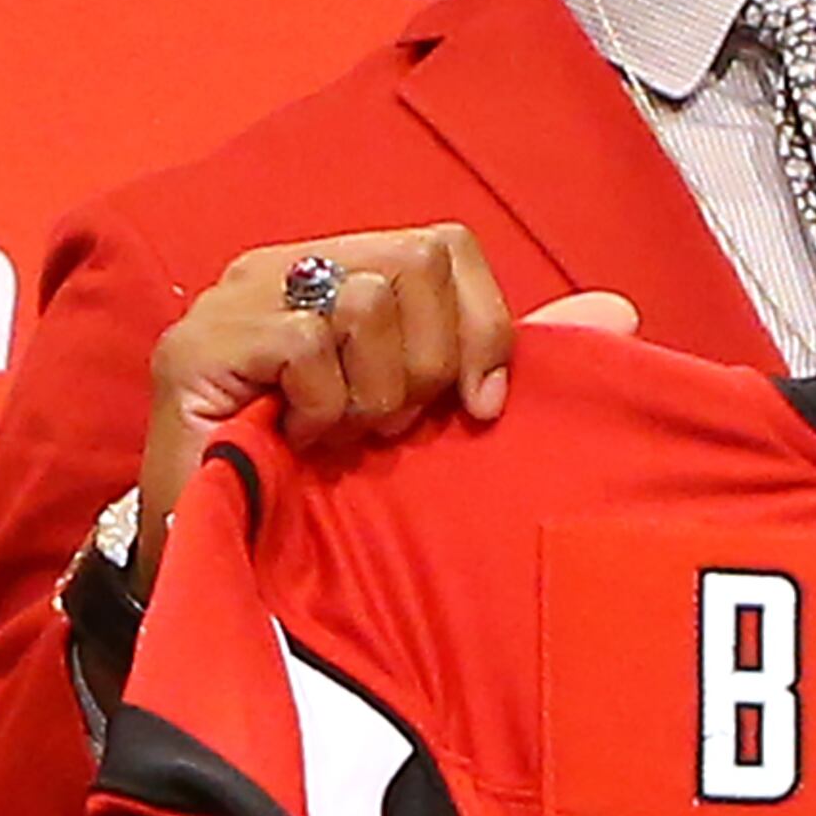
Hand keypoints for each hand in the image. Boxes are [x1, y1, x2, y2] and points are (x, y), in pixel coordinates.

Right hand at [138, 227, 636, 563]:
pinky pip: (309, 343)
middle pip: (414, 261)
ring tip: (340, 438)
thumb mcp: (428, 419)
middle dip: (426, 364)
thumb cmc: (327, 496)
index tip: (479, 408)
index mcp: (341, 271)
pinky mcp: (198, 342)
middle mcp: (284, 266)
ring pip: (367, 300)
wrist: (223, 568)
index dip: (481, 326)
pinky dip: (322, 407)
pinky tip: (296, 442)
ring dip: (371, 395)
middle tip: (389, 429)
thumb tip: (617, 311)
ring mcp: (235, 297)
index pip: (444, 246)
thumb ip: (500, 360)